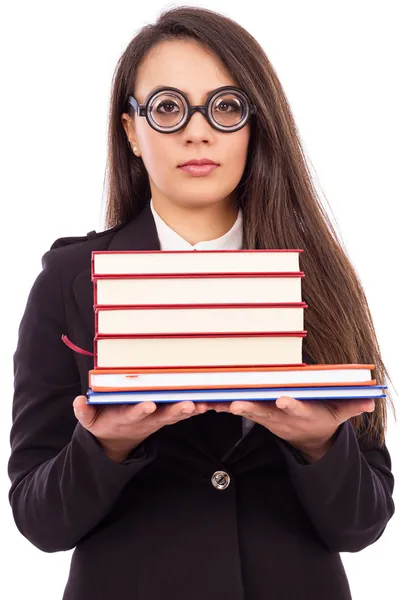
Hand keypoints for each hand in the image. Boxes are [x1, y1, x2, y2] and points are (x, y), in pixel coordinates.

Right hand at [73, 396, 209, 461]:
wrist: (116, 442)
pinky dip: (195, 409)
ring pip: (175, 415)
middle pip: (162, 415)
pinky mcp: (165, 417)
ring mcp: (157, 420)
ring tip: (203, 403)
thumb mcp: (89, 421)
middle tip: (188, 405)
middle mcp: (145, 420)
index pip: (134, 413)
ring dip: (189, 410)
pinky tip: (208, 403)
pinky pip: (182, 413)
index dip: (140, 410)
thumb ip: (84, 412)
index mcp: (126, 418)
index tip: (148, 404)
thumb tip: (78, 401)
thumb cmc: (103, 423)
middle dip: (175, 411)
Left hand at [210, 396, 375, 459]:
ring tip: (213, 401)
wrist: (308, 440)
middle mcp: (281, 416)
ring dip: (228, 406)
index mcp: (301, 412)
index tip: (283, 399)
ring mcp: (267, 417)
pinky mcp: (256, 415)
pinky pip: (236, 409)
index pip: (296, 408)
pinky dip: (221, 405)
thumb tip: (370, 401)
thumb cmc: (322, 419)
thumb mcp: (338, 414)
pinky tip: (207, 400)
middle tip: (235, 404)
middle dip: (250, 408)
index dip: (290, 404)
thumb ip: (351, 406)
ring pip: (246, 410)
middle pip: (264, 411)